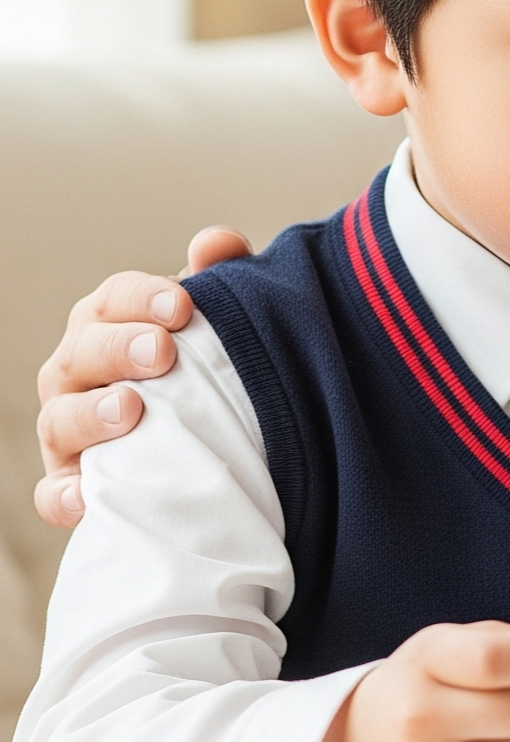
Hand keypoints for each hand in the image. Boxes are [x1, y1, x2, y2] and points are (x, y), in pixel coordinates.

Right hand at [33, 229, 253, 526]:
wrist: (217, 432)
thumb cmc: (208, 359)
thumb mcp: (223, 314)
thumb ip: (225, 274)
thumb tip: (214, 245)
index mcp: (112, 322)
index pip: (115, 298)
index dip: (143, 297)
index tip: (182, 305)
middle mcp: (79, 371)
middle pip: (82, 352)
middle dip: (119, 347)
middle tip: (161, 351)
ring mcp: (70, 428)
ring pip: (59, 419)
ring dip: (91, 414)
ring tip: (131, 408)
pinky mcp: (73, 483)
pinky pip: (53, 494)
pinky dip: (64, 495)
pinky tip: (87, 495)